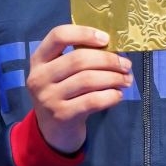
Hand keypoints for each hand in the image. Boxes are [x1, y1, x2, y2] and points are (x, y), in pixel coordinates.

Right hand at [25, 24, 132, 153]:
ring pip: (88, 80)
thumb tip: (113, 47)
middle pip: (78, 59)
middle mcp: (39, 77)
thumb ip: (79, 57)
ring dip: (114, 78)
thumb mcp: (61, 73)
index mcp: (39, 59)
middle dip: (108, 60)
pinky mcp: (62, 115)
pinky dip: (110, 96)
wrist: (52, 131)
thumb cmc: (63, 94)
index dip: (83, 33)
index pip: (58, 36)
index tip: (105, 39)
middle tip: (126, 64)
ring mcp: (49, 98)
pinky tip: (118, 95)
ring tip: (126, 80)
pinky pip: (93, 100)